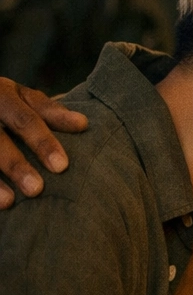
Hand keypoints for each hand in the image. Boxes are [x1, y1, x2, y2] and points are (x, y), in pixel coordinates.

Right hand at [0, 76, 86, 207]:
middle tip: (37, 189)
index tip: (61, 166)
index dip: (42, 142)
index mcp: (3, 93)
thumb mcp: (22, 98)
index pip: (26, 119)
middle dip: (16, 164)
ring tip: (10, 201)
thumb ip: (49, 111)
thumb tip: (83, 124)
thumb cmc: (6, 103)